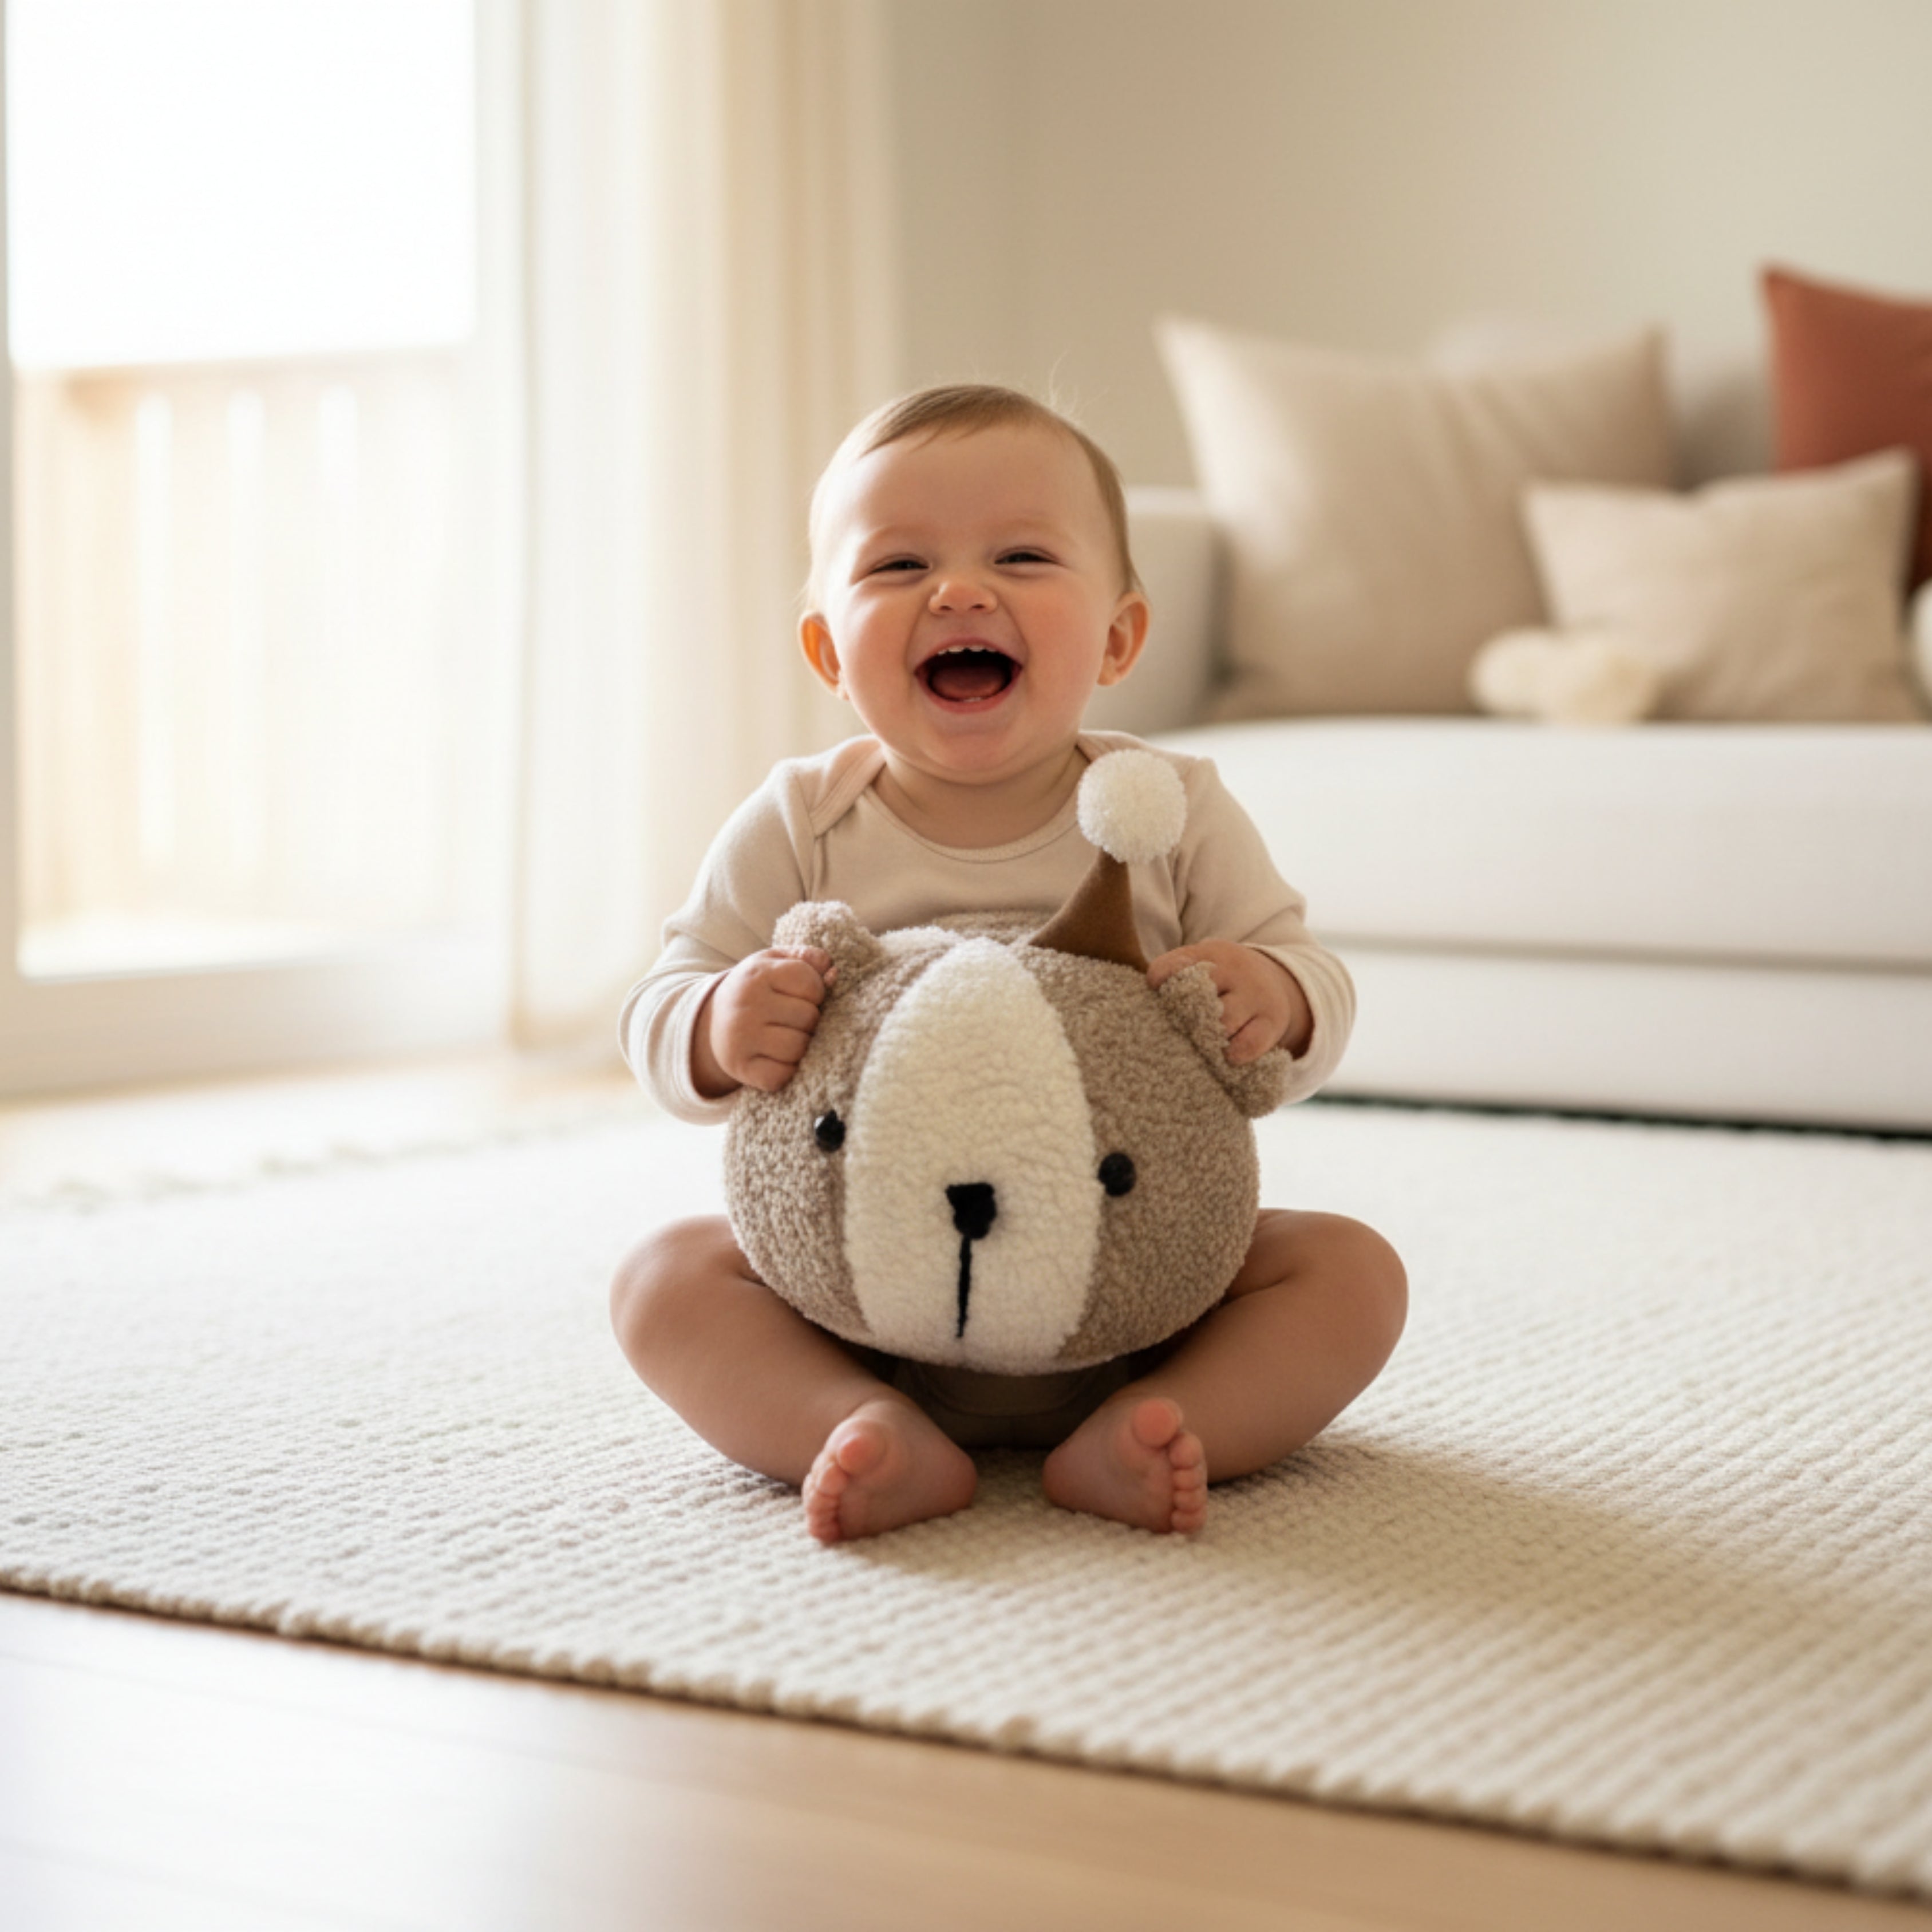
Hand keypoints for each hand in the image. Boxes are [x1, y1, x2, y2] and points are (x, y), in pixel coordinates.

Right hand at [693, 946, 836, 1097]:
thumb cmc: (755, 989)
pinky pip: (782, 1076)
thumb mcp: (774, 963)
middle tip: (794, 1018)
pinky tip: (777, 1057)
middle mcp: (747, 1005)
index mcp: (758, 974)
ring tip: (788, 1036)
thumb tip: (833, 971)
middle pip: (808, 1018)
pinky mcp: (741, 1067)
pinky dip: (787, 1071)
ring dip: (801, 1046)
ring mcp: (741, 1038)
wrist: (711, 1022)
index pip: (810, 984)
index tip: (803, 995)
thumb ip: (807, 959)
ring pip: (798, 1048)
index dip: (816, 991)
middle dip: (809, 1019)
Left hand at [1147, 942, 1310, 1064]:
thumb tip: (1146, 1009)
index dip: (1160, 977)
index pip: (1176, 964)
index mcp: (1210, 953)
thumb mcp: (1201, 964)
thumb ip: (1174, 977)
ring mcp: (1256, 995)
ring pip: (1222, 1024)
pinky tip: (1227, 1054)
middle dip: (1184, 1017)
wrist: (1276, 980)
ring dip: (1208, 1038)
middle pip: (1198, 997)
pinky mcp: (1272, 1022)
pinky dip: (1233, 1054)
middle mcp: (1235, 970)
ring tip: (1205, 1041)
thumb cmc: (1223, 980)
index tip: (1154, 989)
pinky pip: (1247, 1045)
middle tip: (1182, 1026)